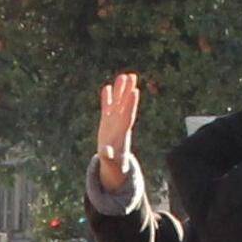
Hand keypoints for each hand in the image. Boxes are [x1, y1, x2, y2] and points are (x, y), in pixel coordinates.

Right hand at [90, 71, 140, 188]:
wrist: (112, 163)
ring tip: (122, 76)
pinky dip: (106, 98)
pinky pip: (107, 107)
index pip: (129, 115)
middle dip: (128, 91)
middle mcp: (120, 124)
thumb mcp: (111, 163)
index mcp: (123, 132)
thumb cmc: (114, 165)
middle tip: (131, 76)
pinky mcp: (106, 122)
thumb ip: (109, 158)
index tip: (135, 91)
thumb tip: (106, 152)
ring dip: (119, 90)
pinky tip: (106, 87)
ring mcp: (113, 121)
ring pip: (117, 103)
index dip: (131, 104)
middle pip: (125, 105)